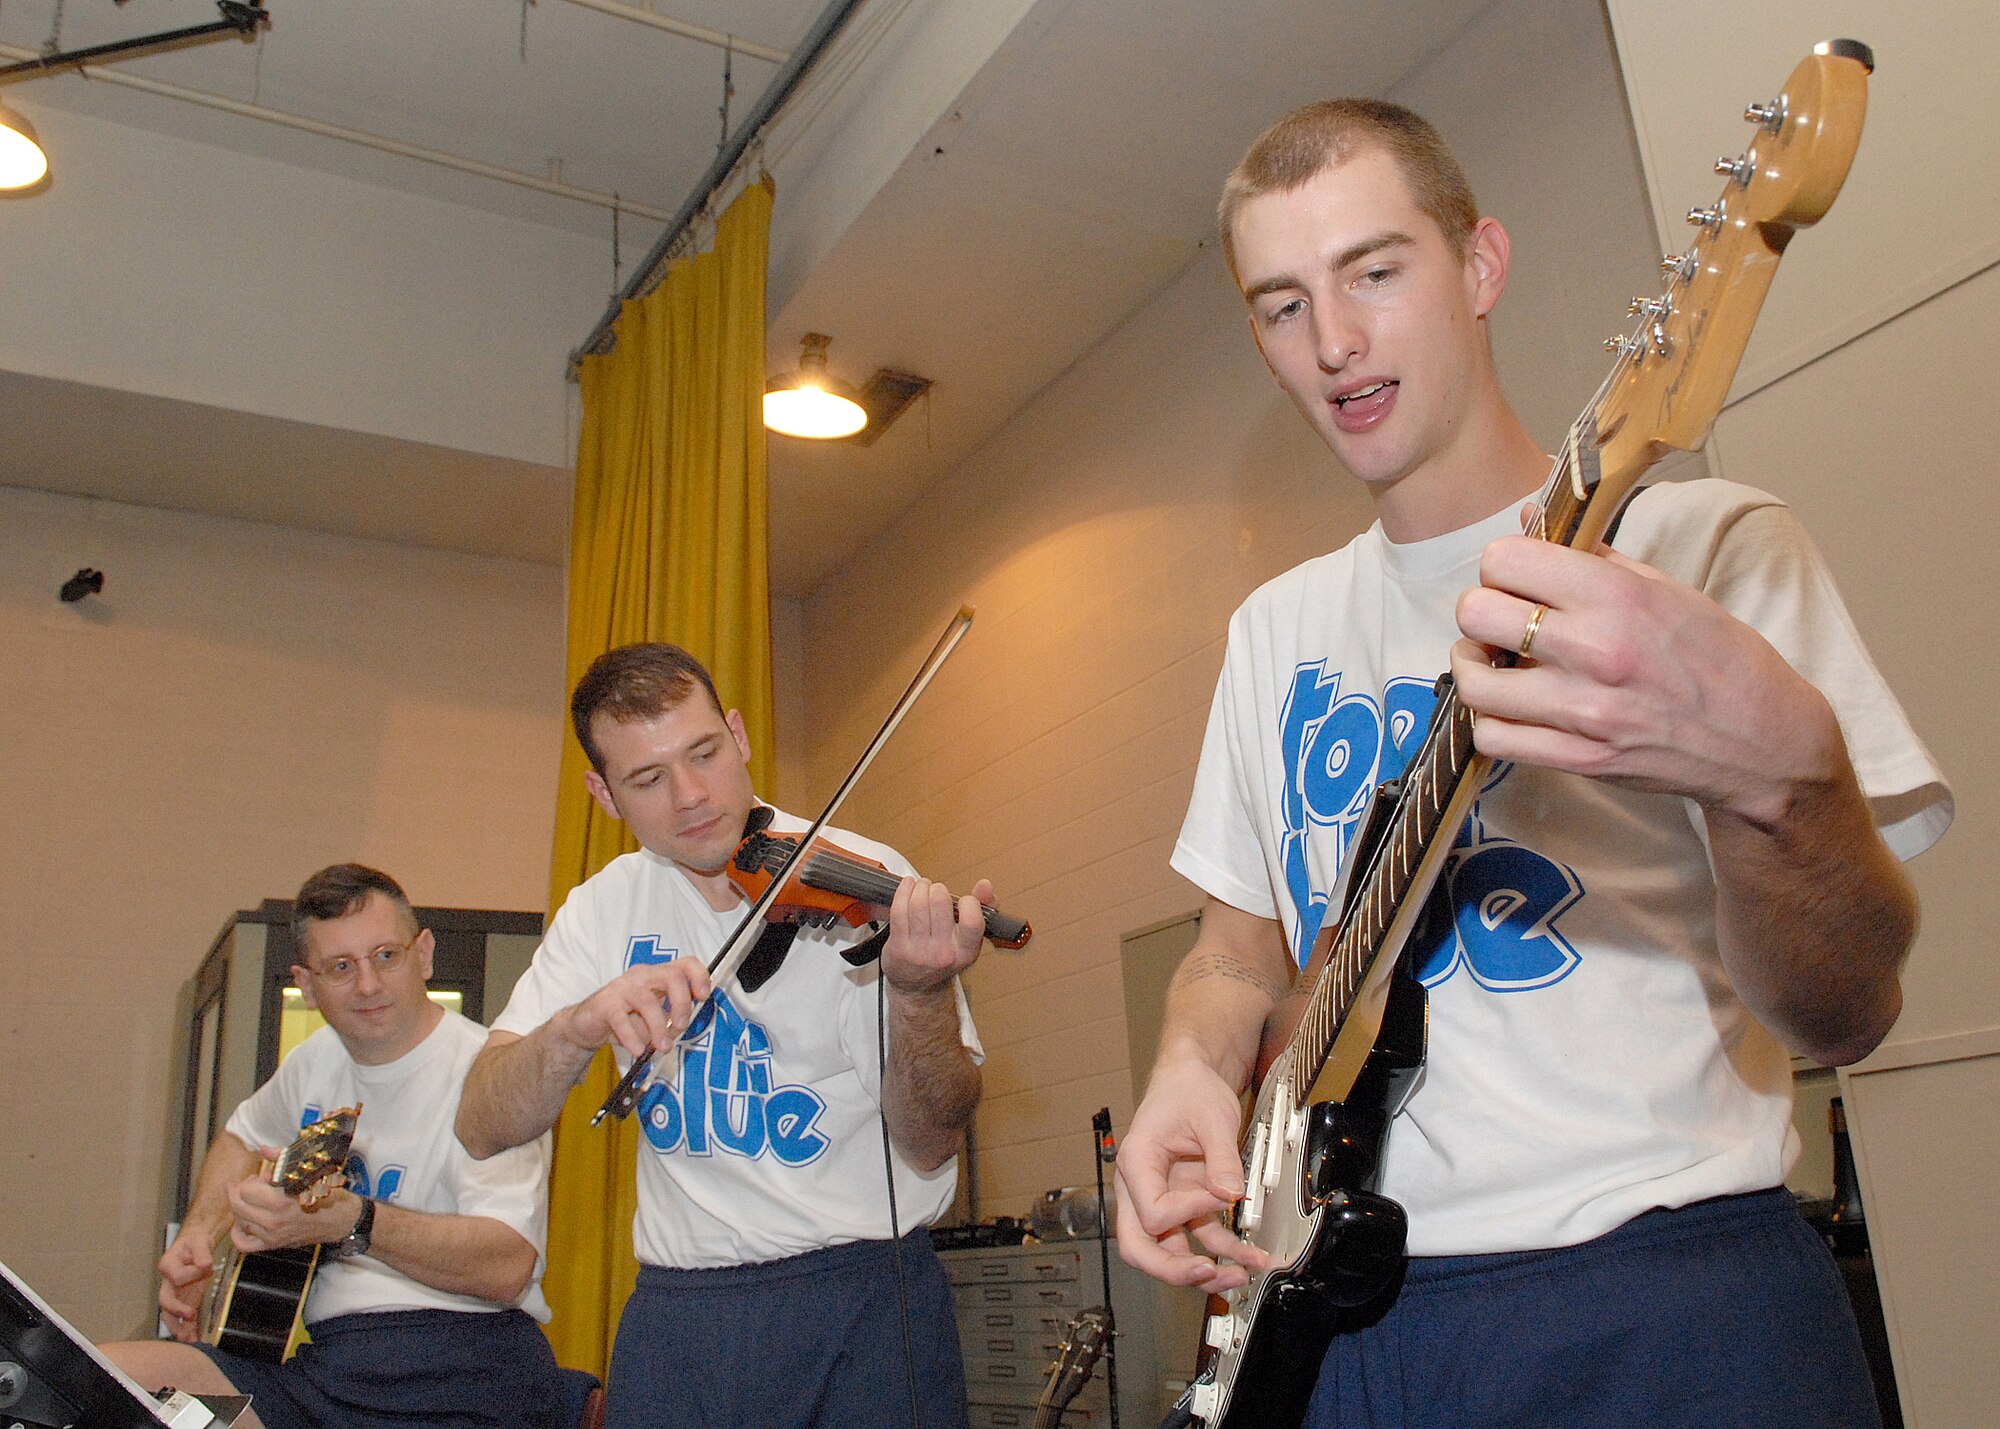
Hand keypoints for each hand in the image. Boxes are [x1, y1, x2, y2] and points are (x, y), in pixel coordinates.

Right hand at [156, 1232, 214, 1341]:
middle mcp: (168, 1282)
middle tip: (190, 1315)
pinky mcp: (186, 1300)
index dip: (191, 1274)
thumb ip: (202, 1251)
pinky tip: (194, 1340)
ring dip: (179, 1327)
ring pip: (171, 1314)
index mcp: (168, 1265)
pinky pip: (184, 1317)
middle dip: (176, 1310)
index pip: (177, 1276)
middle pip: (165, 1300)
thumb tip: (204, 1264)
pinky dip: (189, 1328)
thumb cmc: (195, 1241)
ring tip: (189, 1339)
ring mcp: (176, 1293)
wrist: (197, 1245)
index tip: (206, 1266)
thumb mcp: (200, 1240)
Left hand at [226, 1166, 354, 1253]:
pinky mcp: (273, 1244)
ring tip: (254, 1200)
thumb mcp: (310, 1172)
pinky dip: (237, 1233)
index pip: (246, 1191)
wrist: (342, 1220)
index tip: (264, 1177)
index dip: (252, 1180)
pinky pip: (243, 1243)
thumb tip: (263, 1149)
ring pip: (239, 1220)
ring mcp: (272, 1235)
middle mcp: (273, 1221)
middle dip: (241, 1190)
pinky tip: (244, 1222)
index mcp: (281, 1201)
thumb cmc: (329, 1195)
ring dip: (242, 1207)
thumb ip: (282, 1159)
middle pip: (237, 1205)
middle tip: (252, 1184)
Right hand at [559, 959, 715, 1060]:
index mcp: (658, 975)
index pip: (685, 964)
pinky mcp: (605, 1003)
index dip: (699, 976)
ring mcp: (622, 987)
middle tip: (681, 1026)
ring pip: (647, 1000)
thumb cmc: (626, 1019)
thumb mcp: (654, 1019)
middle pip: (671, 976)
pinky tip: (638, 1050)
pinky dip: (632, 1037)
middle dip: (681, 1002)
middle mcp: (642, 975)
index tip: (703, 997)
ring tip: (661, 1047)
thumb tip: (682, 1025)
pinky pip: (621, 1019)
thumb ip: (671, 1019)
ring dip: (658, 1027)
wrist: (586, 1025)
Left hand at [881, 876, 990, 993]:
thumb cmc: (943, 956)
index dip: (968, 902)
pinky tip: (907, 887)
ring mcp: (919, 952)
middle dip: (937, 888)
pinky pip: (899, 910)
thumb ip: (982, 909)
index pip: (972, 920)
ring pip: (918, 903)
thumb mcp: (968, 939)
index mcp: (966, 951)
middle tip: (935, 890)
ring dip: (920, 887)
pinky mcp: (898, 947)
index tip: (962, 900)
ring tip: (921, 887)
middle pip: (940, 902)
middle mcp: (944, 953)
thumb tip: (986, 885)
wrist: (916, 986)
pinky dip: (903, 892)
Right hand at [1115, 1054, 1267, 1291]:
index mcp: (1137, 1163)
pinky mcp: (1186, 1203)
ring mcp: (1164, 1199)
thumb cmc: (1188, 1089)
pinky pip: (1199, 1238)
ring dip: (1202, 1271)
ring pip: (1169, 1252)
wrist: (1192, 1079)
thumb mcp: (1211, 1117)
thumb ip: (1221, 1158)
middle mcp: (1142, 1187)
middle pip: (1140, 1247)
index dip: (1190, 1210)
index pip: (1153, 1212)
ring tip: (1239, 1274)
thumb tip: (1231, 1194)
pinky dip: (1223, 1252)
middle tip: (1206, 1272)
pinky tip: (1247, 1258)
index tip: (1222, 1195)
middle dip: (1172, 1269)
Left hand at [1451, 532, 1837, 824]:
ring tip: (1491, 661)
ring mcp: (1584, 710)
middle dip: (1480, 610)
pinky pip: (1495, 738)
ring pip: (1475, 683)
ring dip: (1473, 666)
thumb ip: (1592, 555)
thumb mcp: (1667, 589)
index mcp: (1618, 597)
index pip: (1508, 560)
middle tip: (1499, 617)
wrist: (1763, 742)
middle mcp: (1596, 650)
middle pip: (1477, 614)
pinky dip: (1490, 721)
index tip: (1515, 576)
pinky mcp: (1580, 758)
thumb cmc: (1719, 659)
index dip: (1501, 565)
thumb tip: (1527, 518)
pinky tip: (1510, 707)